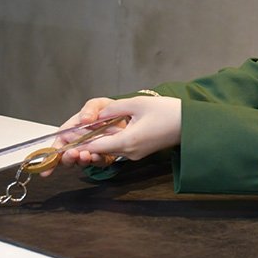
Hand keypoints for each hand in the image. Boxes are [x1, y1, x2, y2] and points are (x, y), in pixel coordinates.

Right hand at [41, 97, 123, 175]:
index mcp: (70, 132)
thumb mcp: (96, 105)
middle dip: (68, 157)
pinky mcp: (103, 158)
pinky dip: (97, 160)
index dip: (50, 157)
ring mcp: (90, 152)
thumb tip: (85, 118)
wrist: (126, 118)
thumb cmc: (106, 111)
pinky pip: (98, 162)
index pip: (56, 146)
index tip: (49, 162)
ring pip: (81, 162)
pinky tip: (98, 155)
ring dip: (82, 160)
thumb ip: (89, 109)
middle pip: (66, 157)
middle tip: (73, 153)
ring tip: (86, 155)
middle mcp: (78, 145)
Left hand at [58, 96, 181, 167]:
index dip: (79, 142)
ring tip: (80, 131)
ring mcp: (135, 153)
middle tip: (67, 134)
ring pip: (109, 148)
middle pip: (100, 150)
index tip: (65, 137)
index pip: (95, 147)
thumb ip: (114, 109)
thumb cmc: (168, 112)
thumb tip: (97, 115)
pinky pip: (119, 146)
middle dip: (83, 142)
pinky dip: (108, 140)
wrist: (191, 124)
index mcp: (127, 141)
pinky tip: (101, 131)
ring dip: (95, 141)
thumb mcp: (138, 104)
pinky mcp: (141, 150)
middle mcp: (129, 152)